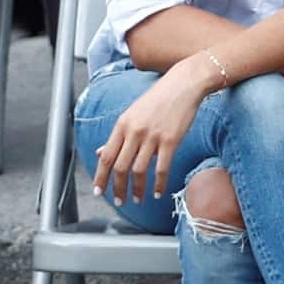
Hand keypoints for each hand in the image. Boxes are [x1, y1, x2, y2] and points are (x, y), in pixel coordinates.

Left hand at [92, 53, 215, 205]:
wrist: (184, 83)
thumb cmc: (159, 97)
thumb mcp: (132, 113)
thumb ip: (118, 135)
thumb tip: (99, 153)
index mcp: (122, 124)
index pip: (106, 156)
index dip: (101, 177)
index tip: (99, 192)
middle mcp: (135, 131)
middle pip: (120, 167)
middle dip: (117, 188)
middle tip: (119, 201)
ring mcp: (153, 136)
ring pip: (139, 171)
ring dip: (137, 189)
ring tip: (137, 199)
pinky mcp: (171, 140)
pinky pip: (161, 168)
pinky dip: (159, 184)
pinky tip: (158, 192)